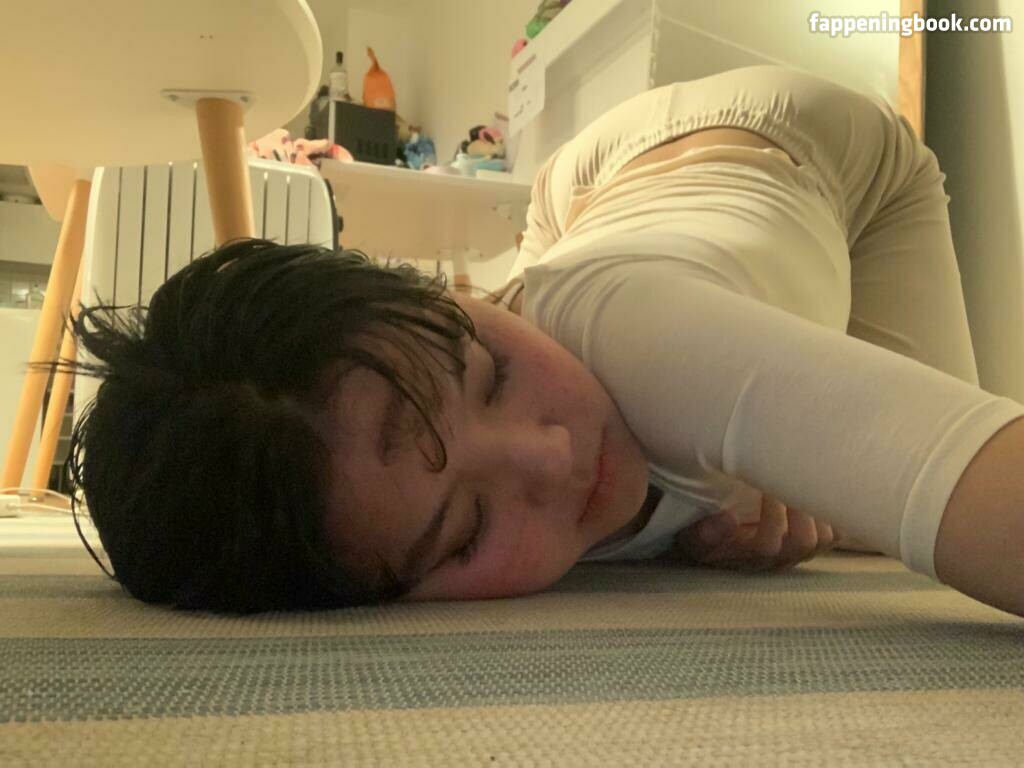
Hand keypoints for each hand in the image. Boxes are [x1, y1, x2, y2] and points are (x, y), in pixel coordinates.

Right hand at [668, 494, 840, 572]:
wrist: (718, 540)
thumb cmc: (706, 532)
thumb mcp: (692, 535)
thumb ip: (704, 533)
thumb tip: (728, 519)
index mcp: (746, 557)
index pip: (767, 546)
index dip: (771, 518)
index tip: (764, 486)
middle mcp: (778, 560)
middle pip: (803, 543)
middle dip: (800, 508)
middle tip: (792, 474)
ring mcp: (800, 552)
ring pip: (824, 539)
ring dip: (819, 508)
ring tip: (806, 477)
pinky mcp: (817, 541)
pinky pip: (838, 533)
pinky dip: (836, 511)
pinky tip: (824, 487)